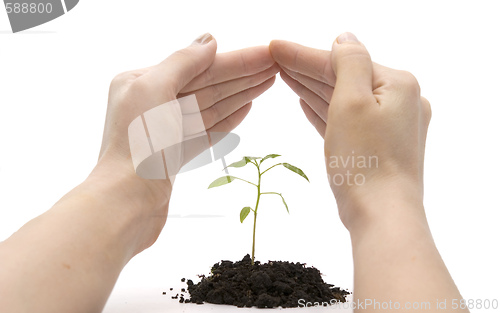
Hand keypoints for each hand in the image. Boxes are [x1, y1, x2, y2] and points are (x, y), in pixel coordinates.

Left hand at [94, 33, 276, 249]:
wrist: (126, 202)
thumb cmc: (136, 146)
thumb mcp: (154, 90)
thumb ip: (182, 62)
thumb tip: (208, 40)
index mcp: (142, 83)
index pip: (199, 66)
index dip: (235, 60)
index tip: (264, 54)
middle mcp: (152, 104)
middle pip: (208, 84)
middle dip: (243, 74)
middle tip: (275, 65)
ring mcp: (165, 131)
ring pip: (211, 106)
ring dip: (241, 92)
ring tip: (269, 81)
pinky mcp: (175, 154)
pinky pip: (207, 130)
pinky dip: (228, 117)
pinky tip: (247, 105)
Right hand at [271, 33, 430, 228]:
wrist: (381, 216)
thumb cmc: (367, 161)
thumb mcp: (353, 102)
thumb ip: (349, 63)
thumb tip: (344, 39)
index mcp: (398, 85)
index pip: (343, 62)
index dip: (305, 55)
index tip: (276, 47)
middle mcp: (400, 102)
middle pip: (344, 78)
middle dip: (307, 69)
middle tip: (275, 58)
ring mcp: (390, 127)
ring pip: (344, 99)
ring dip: (313, 88)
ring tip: (284, 76)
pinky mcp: (378, 147)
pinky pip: (346, 120)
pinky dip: (325, 111)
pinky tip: (305, 103)